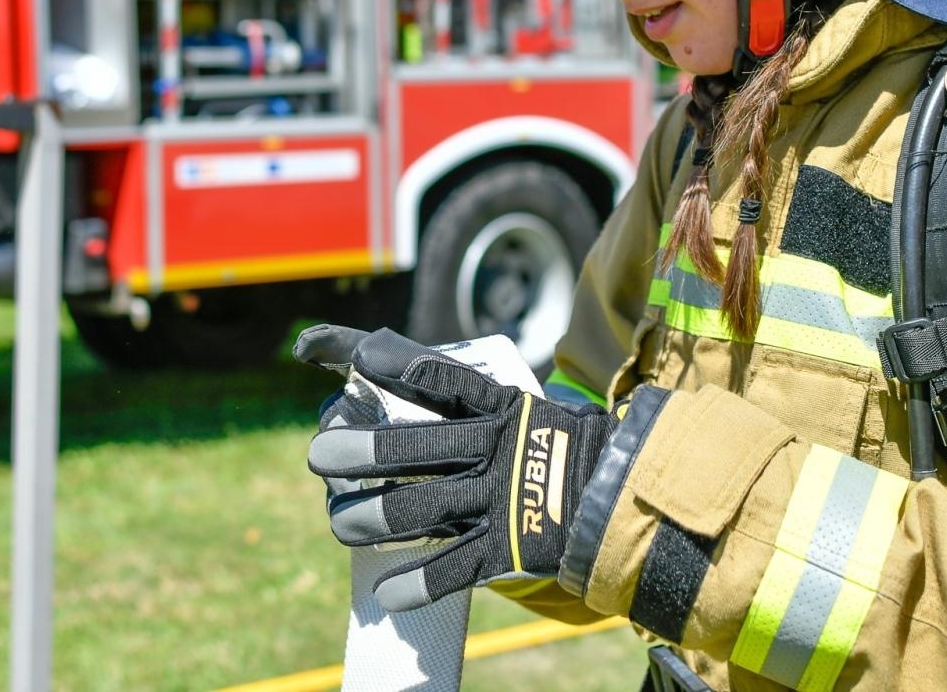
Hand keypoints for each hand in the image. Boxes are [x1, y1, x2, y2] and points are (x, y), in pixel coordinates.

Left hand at [295, 325, 615, 610]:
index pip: (432, 373)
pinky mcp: (512, 546)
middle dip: (363, 451)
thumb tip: (385, 370)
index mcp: (497, 405)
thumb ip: (467, 401)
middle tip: (318, 455)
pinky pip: (456, 567)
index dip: (384, 359)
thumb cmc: (560, 445)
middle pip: (417, 446)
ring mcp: (502, 497)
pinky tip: (387, 593)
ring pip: (424, 508)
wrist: (628, 493)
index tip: (335, 352)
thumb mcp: (520, 408)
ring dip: (372, 517)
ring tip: (339, 522)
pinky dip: (419, 582)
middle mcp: (495, 446)